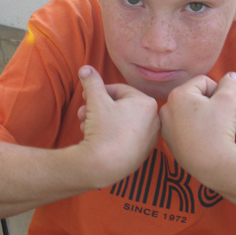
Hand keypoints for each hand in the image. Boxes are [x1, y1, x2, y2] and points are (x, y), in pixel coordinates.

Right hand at [77, 65, 159, 187]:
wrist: (103, 166)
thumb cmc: (103, 130)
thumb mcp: (95, 100)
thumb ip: (91, 81)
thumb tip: (85, 68)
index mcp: (148, 103)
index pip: (120, 90)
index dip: (99, 91)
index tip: (85, 95)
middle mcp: (154, 121)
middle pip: (120, 107)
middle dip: (97, 108)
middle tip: (82, 112)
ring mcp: (149, 139)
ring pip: (120, 122)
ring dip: (100, 121)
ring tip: (84, 126)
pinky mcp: (141, 154)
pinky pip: (124, 138)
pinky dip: (110, 135)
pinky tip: (95, 139)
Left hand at [159, 72, 235, 186]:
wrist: (212, 164)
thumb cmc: (218, 130)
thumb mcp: (228, 101)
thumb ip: (230, 83)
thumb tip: (232, 76)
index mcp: (177, 95)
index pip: (203, 82)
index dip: (217, 92)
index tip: (221, 108)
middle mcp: (165, 108)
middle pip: (193, 96)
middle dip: (207, 103)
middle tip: (215, 119)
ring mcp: (165, 126)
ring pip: (188, 112)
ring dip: (200, 116)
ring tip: (208, 129)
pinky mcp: (168, 140)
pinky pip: (183, 127)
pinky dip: (193, 129)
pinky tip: (201, 139)